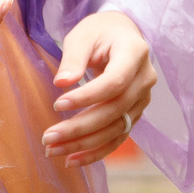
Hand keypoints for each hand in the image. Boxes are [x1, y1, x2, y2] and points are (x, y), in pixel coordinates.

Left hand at [45, 11, 154, 167]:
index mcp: (135, 53)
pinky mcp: (135, 113)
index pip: (114, 82)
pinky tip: (72, 160)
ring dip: (84, 144)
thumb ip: (73, 57)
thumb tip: (61, 83)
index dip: (87, 97)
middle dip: (80, 127)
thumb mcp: (83, 35)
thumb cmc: (100, 32)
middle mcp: (145, 79)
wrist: (122, 35)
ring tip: (52, 150)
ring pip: (116, 129)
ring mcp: (143, 99)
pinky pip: (118, 137)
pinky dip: (96, 152)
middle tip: (48, 137)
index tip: (57, 104)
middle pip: (115, 110)